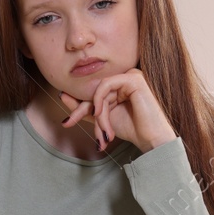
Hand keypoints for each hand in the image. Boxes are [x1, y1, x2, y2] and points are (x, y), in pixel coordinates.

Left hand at [59, 68, 177, 153]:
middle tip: (69, 123)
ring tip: (104, 132)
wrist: (151, 139)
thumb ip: (85, 108)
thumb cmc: (132, 129)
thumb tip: (62, 94)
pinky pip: (106, 84)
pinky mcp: (134, 78)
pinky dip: (99, 100)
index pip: (94, 92)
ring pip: (100, 90)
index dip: (79, 107)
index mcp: (120, 85)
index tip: (67, 121)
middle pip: (95, 90)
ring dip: (97, 113)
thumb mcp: (102, 118)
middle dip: (83, 111)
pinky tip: (100, 114)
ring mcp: (131, 75)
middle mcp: (126, 77)